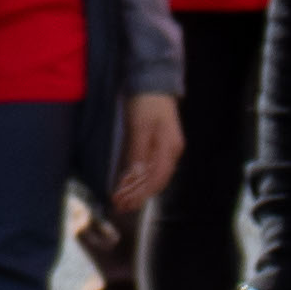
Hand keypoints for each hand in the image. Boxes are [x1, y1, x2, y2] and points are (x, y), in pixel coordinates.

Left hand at [108, 87, 186, 216]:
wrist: (153, 82)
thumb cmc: (146, 103)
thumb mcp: (139, 127)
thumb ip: (138, 152)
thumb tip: (136, 177)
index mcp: (169, 148)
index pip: (155, 179)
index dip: (139, 193)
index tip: (123, 203)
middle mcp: (171, 152)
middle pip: (156, 181)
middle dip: (137, 195)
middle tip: (119, 206)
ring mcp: (168, 148)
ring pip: (154, 176)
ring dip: (138, 189)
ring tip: (122, 200)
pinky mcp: (160, 144)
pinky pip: (152, 167)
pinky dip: (141, 178)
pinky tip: (130, 184)